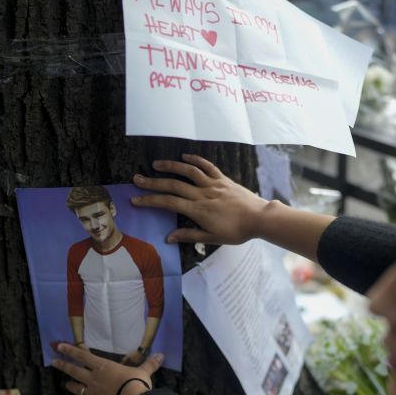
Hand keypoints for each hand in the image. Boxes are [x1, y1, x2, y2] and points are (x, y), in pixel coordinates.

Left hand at [52, 342, 164, 394]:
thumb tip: (162, 355)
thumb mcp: (144, 371)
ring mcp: (93, 394)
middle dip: (63, 366)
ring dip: (71, 386)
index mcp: (103, 366)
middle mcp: (94, 379)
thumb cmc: (136, 383)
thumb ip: (150, 364)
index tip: (59, 346)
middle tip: (54, 362)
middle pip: (74, 371)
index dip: (70, 350)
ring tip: (66, 385)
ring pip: (77, 389)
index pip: (83, 356)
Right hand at [131, 154, 269, 244]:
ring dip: (171, 166)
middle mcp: (202, 194)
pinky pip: (207, 166)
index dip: (150, 201)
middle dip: (153, 183)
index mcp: (197, 210)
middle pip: (173, 185)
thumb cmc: (236, 231)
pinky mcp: (223, 179)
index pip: (168, 203)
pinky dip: (195, 159)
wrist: (259, 218)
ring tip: (156, 164)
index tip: (135, 199)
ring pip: (188, 171)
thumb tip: (168, 237)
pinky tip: (184, 156)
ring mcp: (213, 185)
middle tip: (137, 179)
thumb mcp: (212, 238)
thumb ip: (189, 236)